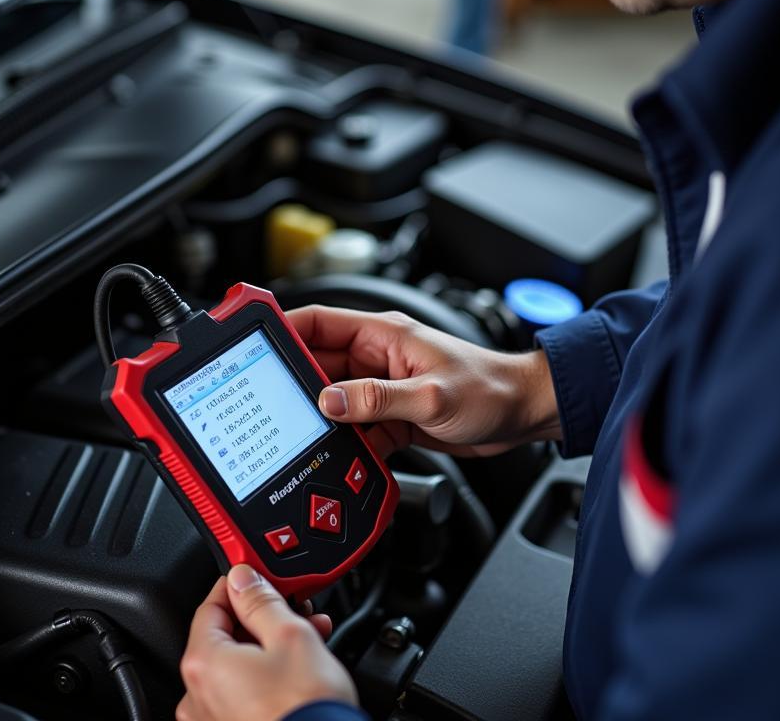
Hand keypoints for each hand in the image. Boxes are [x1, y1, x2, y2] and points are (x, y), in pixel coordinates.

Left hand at [177, 565, 356, 720]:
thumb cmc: (305, 710)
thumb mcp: (290, 636)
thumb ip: (262, 600)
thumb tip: (243, 579)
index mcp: (203, 664)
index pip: (210, 605)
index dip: (239, 585)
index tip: (259, 575)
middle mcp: (198, 697)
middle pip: (226, 637)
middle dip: (264, 617)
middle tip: (294, 606)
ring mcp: (213, 719)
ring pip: (239, 665)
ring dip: (272, 644)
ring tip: (310, 633)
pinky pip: (244, 692)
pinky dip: (268, 674)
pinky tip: (299, 665)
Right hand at [288, 306, 561, 457]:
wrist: (523, 415)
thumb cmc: (490, 389)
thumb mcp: (430, 395)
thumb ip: (377, 399)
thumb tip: (328, 401)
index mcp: (382, 335)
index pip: (319, 323)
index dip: (284, 330)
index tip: (256, 344)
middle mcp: (378, 358)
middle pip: (319, 367)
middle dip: (296, 387)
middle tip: (273, 407)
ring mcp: (383, 388)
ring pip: (335, 402)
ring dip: (323, 420)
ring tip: (307, 437)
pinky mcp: (393, 415)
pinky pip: (356, 427)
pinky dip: (347, 443)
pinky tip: (344, 457)